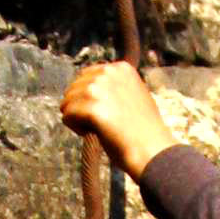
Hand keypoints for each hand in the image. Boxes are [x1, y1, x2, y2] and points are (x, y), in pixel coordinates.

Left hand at [62, 56, 175, 179]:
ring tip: (99, 128)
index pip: (86, 76)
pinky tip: (94, 133)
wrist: (152, 150)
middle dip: (81, 107)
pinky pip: (67, 116)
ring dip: (77, 118)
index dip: (90, 98)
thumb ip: (114, 87)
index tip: (106, 112)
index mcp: (120, 68)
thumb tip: (90, 88)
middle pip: (74, 88)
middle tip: (102, 124)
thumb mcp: (134, 95)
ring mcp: (99, 88)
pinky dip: (75, 128)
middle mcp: (108, 72)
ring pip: (67, 102)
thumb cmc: (144, 131)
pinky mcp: (91, 107)